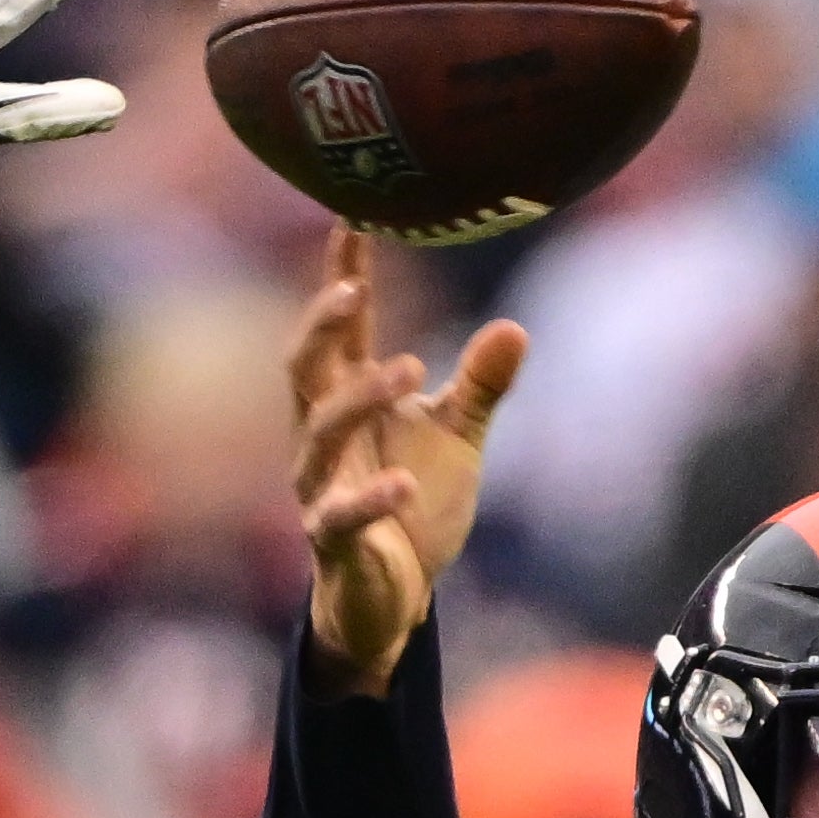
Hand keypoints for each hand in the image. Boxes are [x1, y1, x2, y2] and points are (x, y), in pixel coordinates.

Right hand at [288, 229, 526, 693]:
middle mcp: (322, 437)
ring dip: (360, 398)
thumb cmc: (413, 506)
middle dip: (322, 324)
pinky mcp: (333, 542)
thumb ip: (479, 385)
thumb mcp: (456, 438)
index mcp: (347, 401)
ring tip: (409, 368)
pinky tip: (402, 483)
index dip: (342, 276)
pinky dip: (371, 498)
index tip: (351, 218)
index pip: (341, 330)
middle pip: (304, 367)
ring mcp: (321, 488)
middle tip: (355, 287)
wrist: (394, 599)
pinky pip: (340, 516)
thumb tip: (514, 327)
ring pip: (320, 433)